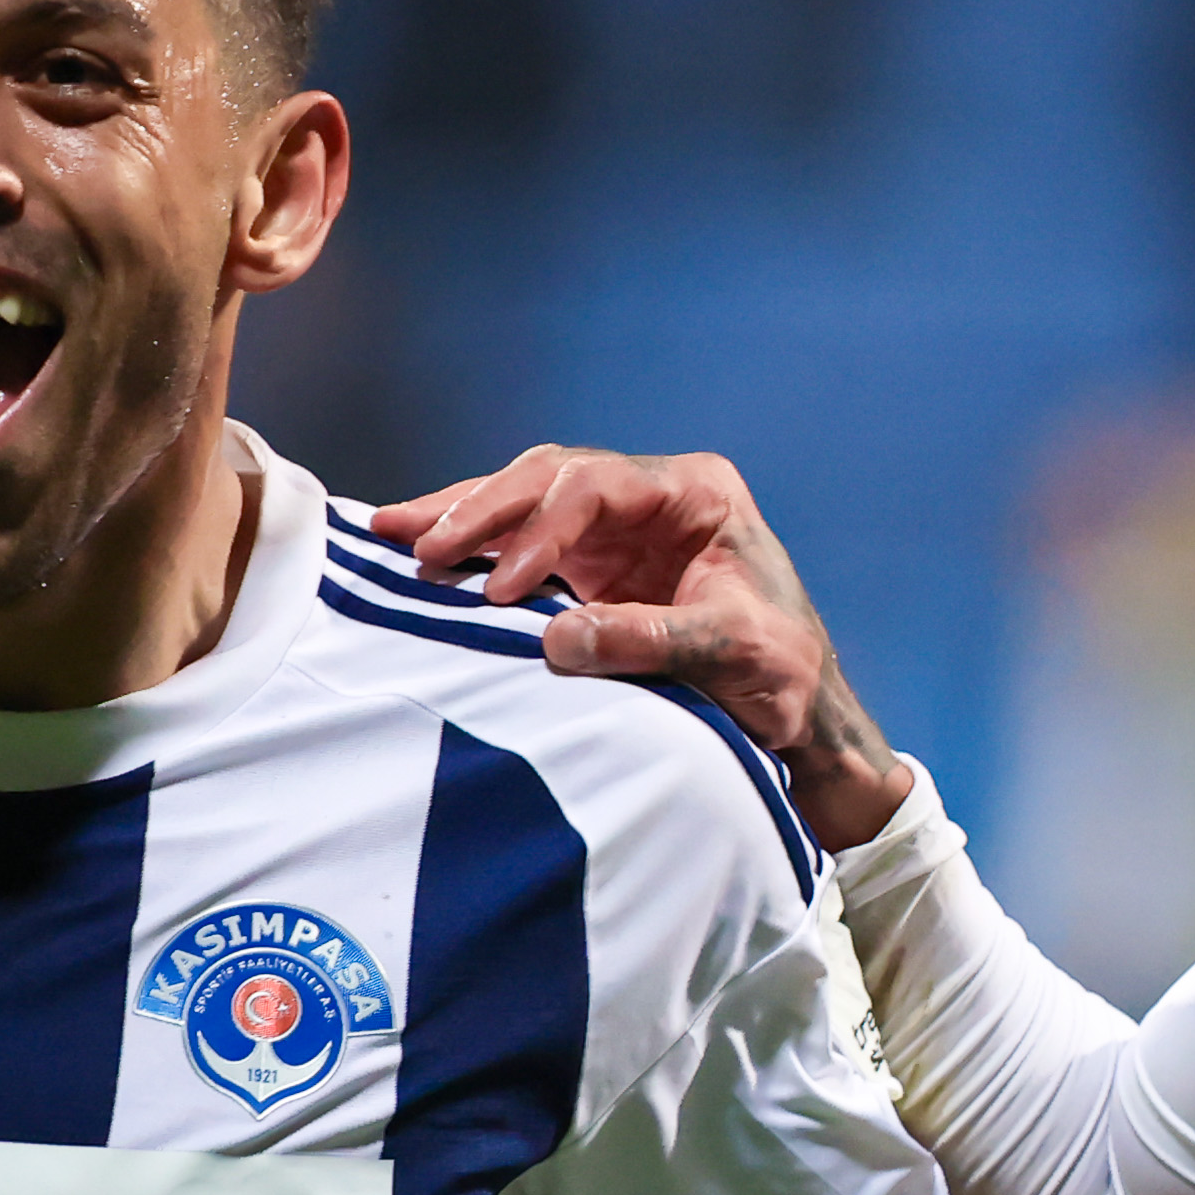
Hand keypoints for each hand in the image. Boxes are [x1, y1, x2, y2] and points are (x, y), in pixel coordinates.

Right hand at [371, 448, 914, 848]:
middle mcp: (652, 497)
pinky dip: (476, 551)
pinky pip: (523, 545)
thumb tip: (555, 641)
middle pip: (549, 479)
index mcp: (697, 493)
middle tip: (420, 542)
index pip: (597, 487)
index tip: (503, 588)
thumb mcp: (732, 654)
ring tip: (392, 532)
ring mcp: (620, 529)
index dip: (541, 531)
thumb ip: (649, 640)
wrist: (802, 715)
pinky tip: (422, 554)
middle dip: (480, 508)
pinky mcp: (594, 568)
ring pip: (526, 502)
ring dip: (462, 518)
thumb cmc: (786, 677)